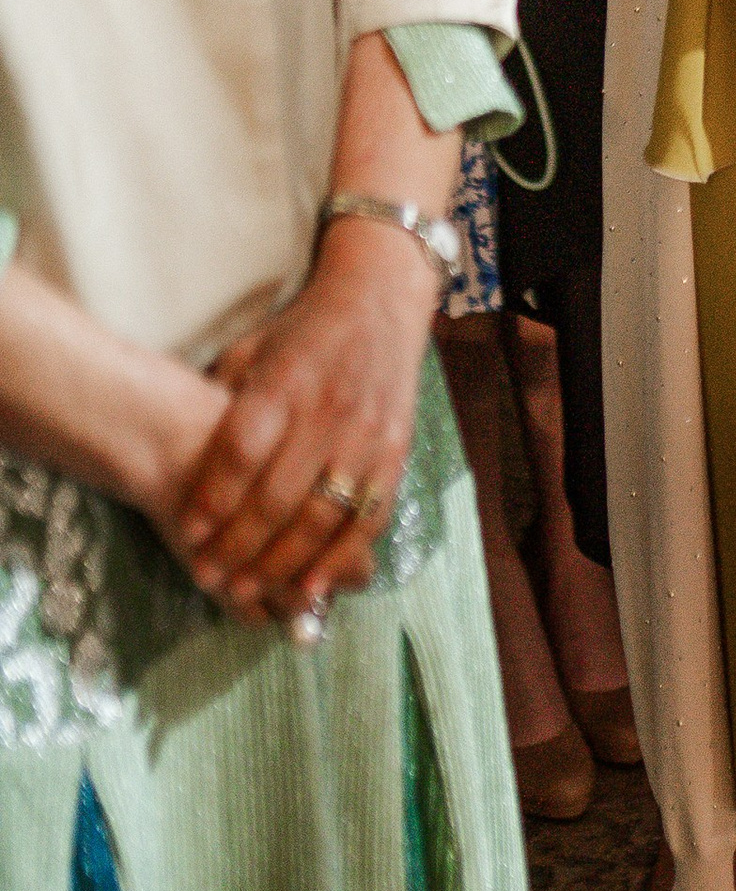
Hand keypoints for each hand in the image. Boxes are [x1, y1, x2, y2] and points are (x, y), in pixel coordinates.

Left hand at [173, 225, 438, 619]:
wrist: (381, 300)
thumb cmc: (302, 330)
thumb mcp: (253, 350)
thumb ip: (223, 401)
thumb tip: (186, 456)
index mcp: (286, 382)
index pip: (244, 449)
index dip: (215, 496)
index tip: (190, 530)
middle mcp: (328, 412)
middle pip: (279, 494)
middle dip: (238, 544)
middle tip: (206, 574)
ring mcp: (367, 436)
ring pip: (322, 515)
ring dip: (281, 562)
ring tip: (245, 590)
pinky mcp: (395, 454)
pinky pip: (367, 517)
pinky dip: (339, 558)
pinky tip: (309, 587)